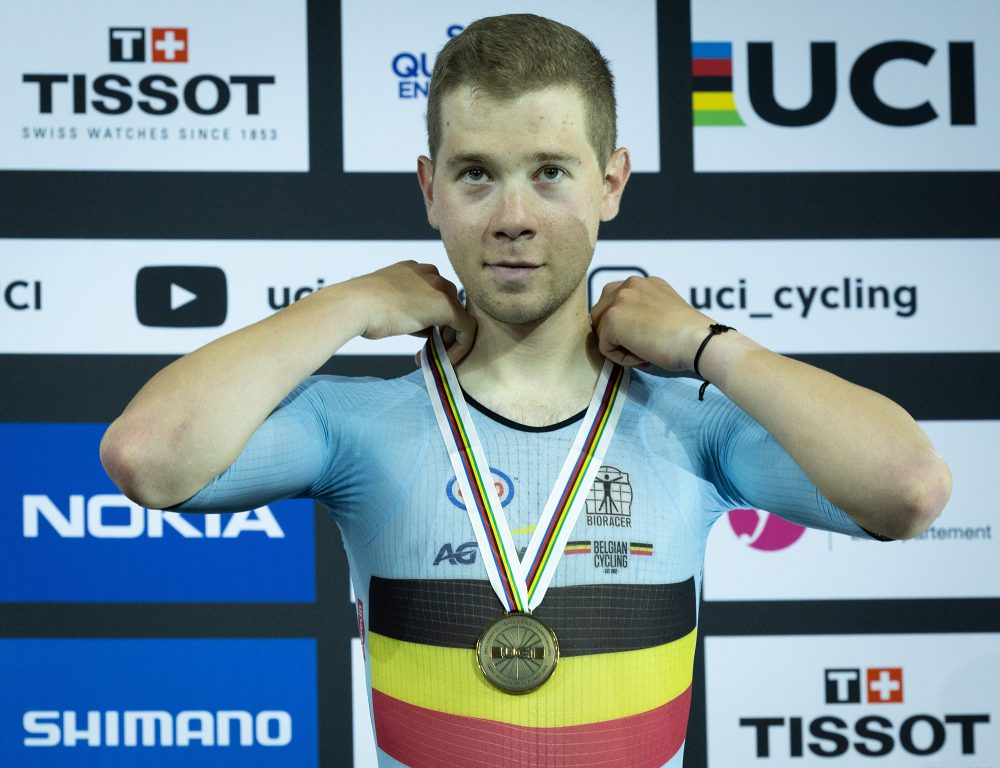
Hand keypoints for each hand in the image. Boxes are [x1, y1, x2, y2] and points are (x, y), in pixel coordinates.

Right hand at [347, 261, 476, 363]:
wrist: (356, 305)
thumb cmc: (361, 308)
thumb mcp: (385, 304)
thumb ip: (407, 310)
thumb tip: (422, 327)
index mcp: (413, 270)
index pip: (432, 294)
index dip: (429, 319)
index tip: (418, 337)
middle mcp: (429, 273)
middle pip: (447, 304)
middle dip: (440, 330)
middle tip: (428, 350)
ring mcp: (440, 288)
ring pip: (458, 317)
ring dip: (448, 340)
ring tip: (433, 357)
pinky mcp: (448, 307)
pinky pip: (466, 329)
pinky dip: (459, 347)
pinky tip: (445, 359)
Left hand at [590, 276, 712, 370]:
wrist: (698, 341)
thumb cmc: (689, 336)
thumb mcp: (664, 313)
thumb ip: (644, 313)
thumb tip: (625, 330)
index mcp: (644, 283)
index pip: (617, 303)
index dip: (626, 326)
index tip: (648, 338)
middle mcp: (630, 284)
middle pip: (602, 314)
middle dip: (616, 335)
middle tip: (642, 349)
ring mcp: (619, 299)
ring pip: (601, 331)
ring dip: (619, 347)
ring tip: (644, 354)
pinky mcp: (612, 318)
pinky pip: (605, 347)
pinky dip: (622, 359)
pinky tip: (643, 357)